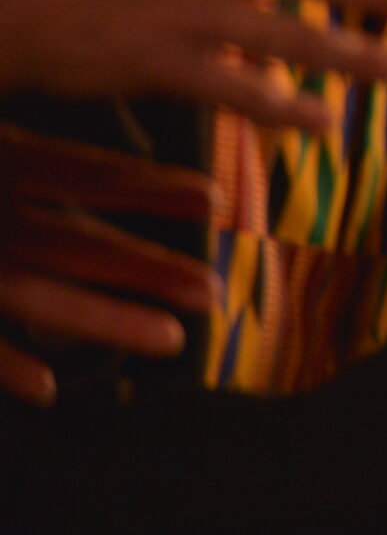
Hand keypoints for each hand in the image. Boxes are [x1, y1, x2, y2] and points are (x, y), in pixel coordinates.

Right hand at [0, 123, 217, 406]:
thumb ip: (37, 154)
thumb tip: (71, 146)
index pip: (86, 170)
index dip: (149, 185)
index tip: (211, 198)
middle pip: (79, 241)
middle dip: (149, 268)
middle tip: (217, 290)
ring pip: (38, 293)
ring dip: (104, 320)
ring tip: (171, 340)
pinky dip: (4, 362)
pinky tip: (48, 389)